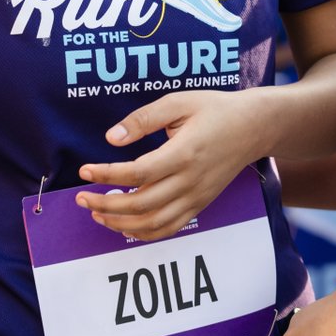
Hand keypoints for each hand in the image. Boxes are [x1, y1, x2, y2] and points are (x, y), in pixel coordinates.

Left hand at [76, 90, 267, 239]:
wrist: (254, 127)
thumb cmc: (215, 110)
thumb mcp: (179, 102)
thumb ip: (143, 119)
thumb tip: (111, 138)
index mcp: (184, 154)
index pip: (137, 174)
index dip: (107, 175)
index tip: (84, 171)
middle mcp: (190, 181)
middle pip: (141, 205)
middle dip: (105, 204)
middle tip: (81, 197)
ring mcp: (196, 196)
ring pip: (153, 224)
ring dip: (120, 224)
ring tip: (97, 213)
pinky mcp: (200, 204)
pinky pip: (170, 228)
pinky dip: (144, 233)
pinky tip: (124, 225)